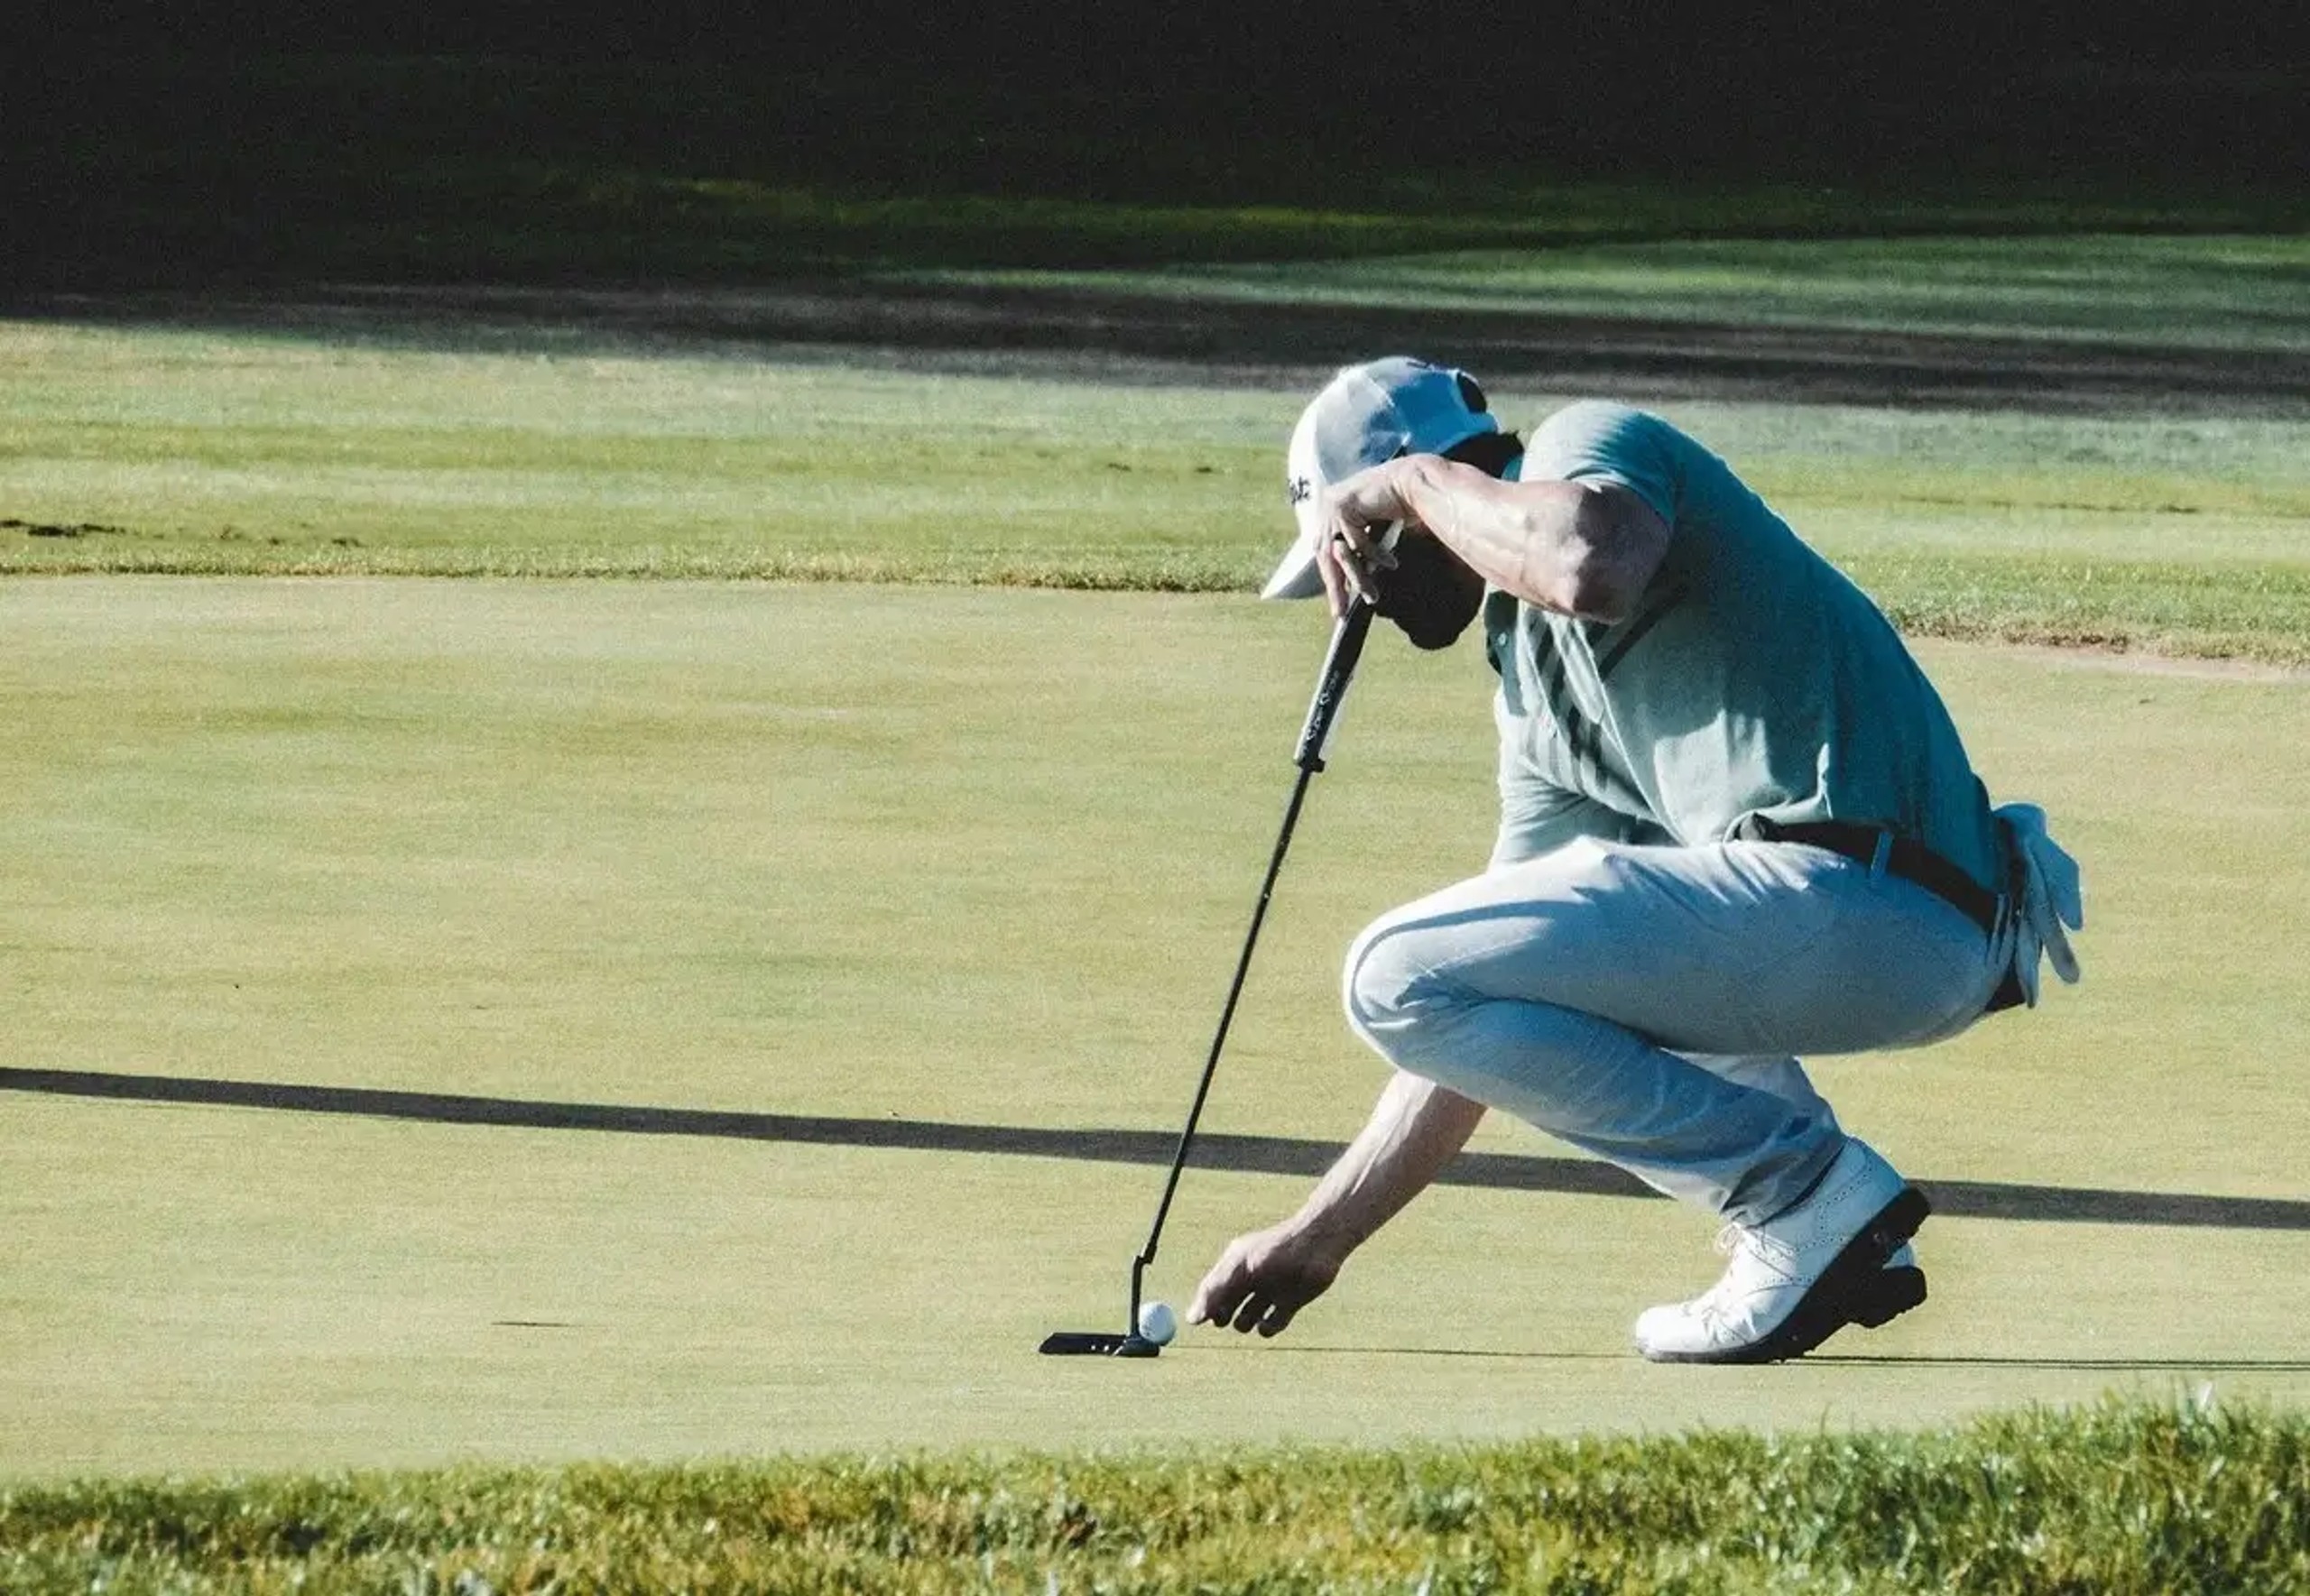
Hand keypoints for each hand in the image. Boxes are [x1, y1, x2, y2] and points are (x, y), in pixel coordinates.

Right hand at [1187, 1220, 1343, 1337]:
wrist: (1318, 1245)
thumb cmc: (1276, 1250)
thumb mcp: (1239, 1268)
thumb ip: (1215, 1291)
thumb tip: (1192, 1320)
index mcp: (1235, 1266)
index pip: (1211, 1290)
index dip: (1204, 1306)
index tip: (1198, 1321)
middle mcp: (1250, 1280)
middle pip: (1226, 1308)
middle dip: (1222, 1317)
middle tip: (1224, 1318)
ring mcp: (1269, 1292)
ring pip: (1246, 1320)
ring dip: (1244, 1323)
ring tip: (1248, 1318)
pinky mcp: (1289, 1304)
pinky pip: (1270, 1326)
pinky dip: (1266, 1329)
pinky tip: (1267, 1322)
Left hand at [1314, 469, 1407, 616]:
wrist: (1413, 480)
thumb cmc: (1398, 505)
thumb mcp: (1373, 534)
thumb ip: (1360, 553)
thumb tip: (1359, 581)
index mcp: (1329, 515)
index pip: (1325, 555)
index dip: (1332, 581)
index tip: (1337, 605)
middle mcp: (1326, 509)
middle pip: (1326, 557)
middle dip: (1336, 587)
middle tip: (1341, 611)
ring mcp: (1332, 505)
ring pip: (1341, 552)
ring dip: (1359, 576)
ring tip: (1372, 595)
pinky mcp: (1344, 504)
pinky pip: (1357, 540)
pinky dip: (1375, 555)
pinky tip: (1390, 564)